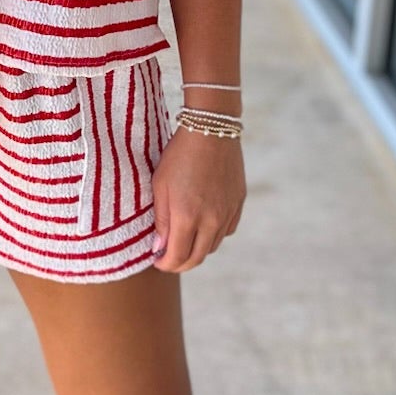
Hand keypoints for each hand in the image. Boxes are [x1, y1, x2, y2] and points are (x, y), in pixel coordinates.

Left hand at [148, 128, 246, 273]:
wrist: (211, 130)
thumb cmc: (179, 156)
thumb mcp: (160, 186)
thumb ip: (161, 221)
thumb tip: (160, 248)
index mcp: (187, 216)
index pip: (178, 257)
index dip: (165, 264)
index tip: (157, 261)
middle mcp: (211, 220)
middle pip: (197, 258)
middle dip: (181, 263)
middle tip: (168, 259)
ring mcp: (227, 213)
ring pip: (212, 246)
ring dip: (197, 250)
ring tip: (184, 241)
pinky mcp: (238, 204)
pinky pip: (226, 231)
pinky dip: (213, 235)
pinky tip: (203, 225)